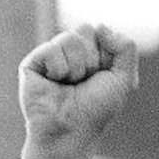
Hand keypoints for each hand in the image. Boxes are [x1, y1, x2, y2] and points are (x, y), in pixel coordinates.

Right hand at [18, 24, 138, 158]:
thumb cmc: (96, 110)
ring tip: (69, 85)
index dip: (105, 55)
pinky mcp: (32, 63)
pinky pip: (51, 49)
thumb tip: (102, 26)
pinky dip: (59, 69)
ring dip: (76, 67)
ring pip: (69, 38)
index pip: (100, 31)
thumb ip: (126, 48)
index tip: (100, 77)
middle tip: (83, 82)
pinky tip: (54, 84)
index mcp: (91, 53)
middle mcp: (70, 52)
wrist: (71, 132)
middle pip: (84, 29)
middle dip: (91, 59)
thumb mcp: (124, 79)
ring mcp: (50, 57)